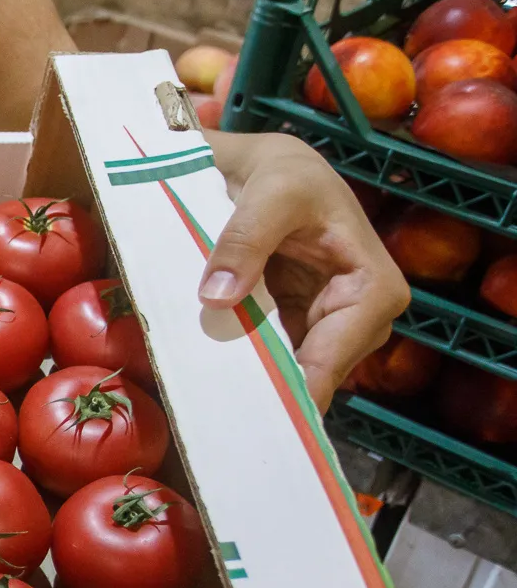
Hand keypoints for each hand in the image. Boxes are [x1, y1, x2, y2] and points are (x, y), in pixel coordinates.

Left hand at [199, 131, 407, 409]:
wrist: (265, 166)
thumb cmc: (284, 174)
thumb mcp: (270, 192)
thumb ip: (245, 239)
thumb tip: (219, 299)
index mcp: (372, 283)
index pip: (343, 348)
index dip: (310, 381)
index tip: (273, 412)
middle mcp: (357, 313)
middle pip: (320, 370)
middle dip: (277, 393)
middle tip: (230, 421)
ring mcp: (322, 323)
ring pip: (293, 371)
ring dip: (258, 385)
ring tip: (217, 411)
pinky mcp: (290, 326)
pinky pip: (272, 359)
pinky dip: (246, 369)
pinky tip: (215, 386)